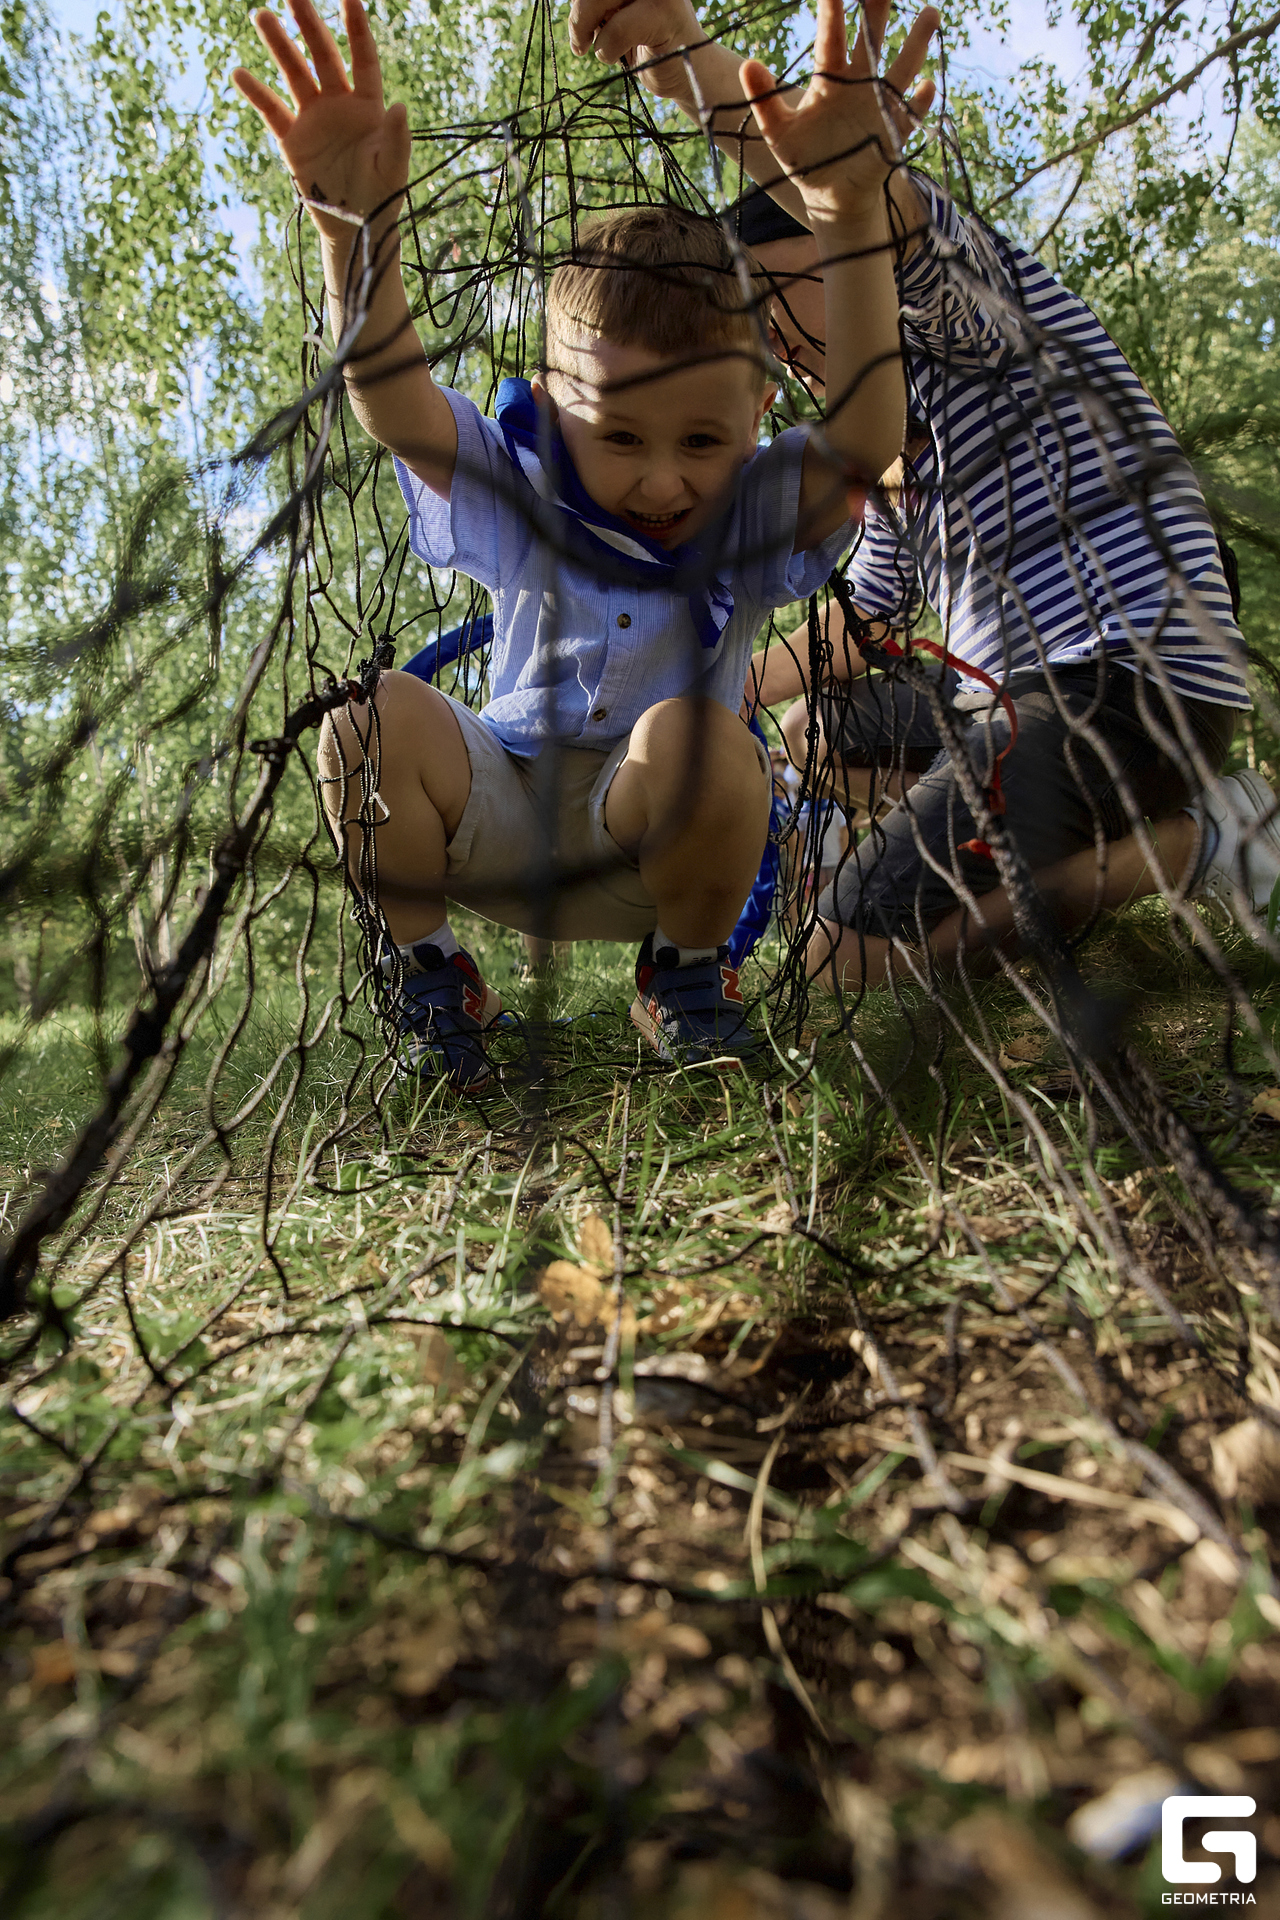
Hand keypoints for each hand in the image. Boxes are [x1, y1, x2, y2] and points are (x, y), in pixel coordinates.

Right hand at [233, 0, 409, 247]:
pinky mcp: (292, 140)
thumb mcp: (393, 169)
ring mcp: (313, 119)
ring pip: (294, 73)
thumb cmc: (381, 196)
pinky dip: (257, 93)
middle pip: (322, 54)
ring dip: (279, 46)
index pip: (362, 56)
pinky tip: (240, 73)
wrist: (355, 228)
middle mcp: (339, 104)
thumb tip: (399, 107)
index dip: (356, 27)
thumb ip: (396, 138)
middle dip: (308, 23)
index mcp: (368, 105)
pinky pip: (272, 111)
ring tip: (262, 16)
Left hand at [567, 0, 704, 102]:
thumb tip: (573, 3)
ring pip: (599, 0)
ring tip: (597, 48)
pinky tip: (615, 57)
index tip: (579, 24)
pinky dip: (606, 50)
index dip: (580, 3)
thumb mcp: (616, 12)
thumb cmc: (648, 42)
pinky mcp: (665, 14)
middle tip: (579, 43)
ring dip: (589, 30)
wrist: (690, 71)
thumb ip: (598, 2)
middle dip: (580, 13)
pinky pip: (616, 30)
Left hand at [741, 0, 938, 227]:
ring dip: (916, 43)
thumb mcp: (778, 131)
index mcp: (829, 79)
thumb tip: (748, 64)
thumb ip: (764, 99)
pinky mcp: (894, 131)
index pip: (832, 38)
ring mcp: (879, 105)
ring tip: (930, 14)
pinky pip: (910, 114)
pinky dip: (919, 102)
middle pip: (871, 40)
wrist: (829, 194)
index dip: (833, 12)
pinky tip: (926, 86)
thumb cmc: (804, 158)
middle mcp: (858, 84)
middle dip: (877, 10)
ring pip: (901, 68)